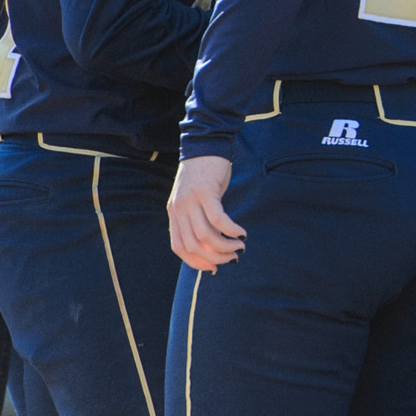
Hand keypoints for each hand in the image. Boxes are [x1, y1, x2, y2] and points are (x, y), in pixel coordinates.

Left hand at [167, 155, 243, 271]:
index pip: (179, 247)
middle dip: (214, 258)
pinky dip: (231, 230)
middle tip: (232, 258)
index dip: (196, 262)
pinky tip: (241, 232)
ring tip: (239, 247)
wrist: (206, 147)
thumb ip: (197, 220)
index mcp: (174, 213)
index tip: (214, 268)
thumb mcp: (195, 201)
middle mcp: (179, 209)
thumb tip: (212, 246)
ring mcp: (190, 201)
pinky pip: (218, 220)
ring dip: (225, 247)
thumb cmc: (204, 176)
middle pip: (193, 245)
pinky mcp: (205, 192)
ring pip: (205, 236)